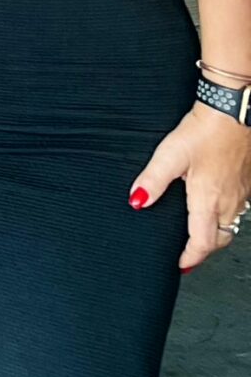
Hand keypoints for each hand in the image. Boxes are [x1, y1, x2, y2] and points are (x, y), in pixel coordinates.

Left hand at [131, 104, 250, 270]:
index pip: (202, 243)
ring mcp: (242, 193)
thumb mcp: (171, 154)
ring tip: (199, 233)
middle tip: (188, 252)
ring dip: (215, 233)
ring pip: (231, 225)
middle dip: (203, 249)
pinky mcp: (247, 181)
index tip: (180, 264)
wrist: (234, 111)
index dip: (190, 258)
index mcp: (208, 201)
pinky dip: (225, 216)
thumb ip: (153, 180)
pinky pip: (239, 209)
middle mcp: (229, 202)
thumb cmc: (205, 130)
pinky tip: (215, 205)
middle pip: (219, 239)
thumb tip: (137, 201)